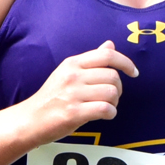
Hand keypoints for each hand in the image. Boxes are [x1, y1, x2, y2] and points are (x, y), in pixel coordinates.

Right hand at [24, 40, 139, 139]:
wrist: (30, 119)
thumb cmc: (52, 97)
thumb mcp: (67, 73)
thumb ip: (90, 60)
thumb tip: (110, 44)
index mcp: (72, 64)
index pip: (106, 55)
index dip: (126, 62)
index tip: (133, 72)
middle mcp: (73, 76)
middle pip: (112, 76)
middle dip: (118, 89)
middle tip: (111, 97)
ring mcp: (72, 94)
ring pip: (111, 92)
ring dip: (114, 102)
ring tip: (106, 107)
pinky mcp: (74, 112)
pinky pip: (105, 109)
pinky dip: (110, 113)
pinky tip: (105, 115)